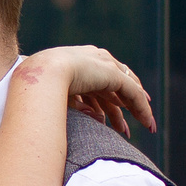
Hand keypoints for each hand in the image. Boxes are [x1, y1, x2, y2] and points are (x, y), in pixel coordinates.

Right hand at [32, 44, 153, 136]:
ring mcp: (104, 65)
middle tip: (129, 124)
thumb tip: (95, 118)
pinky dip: (141, 108)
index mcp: (77, 62)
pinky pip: (132, 93)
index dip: (108, 97)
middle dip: (125, 104)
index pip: (98, 79)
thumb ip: (76, 105)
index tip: (113, 113)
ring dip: (139, 108)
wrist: (41, 74)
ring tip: (147, 126)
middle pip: (116, 84)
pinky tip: (147, 121)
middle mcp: (93, 60)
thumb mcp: (58, 96)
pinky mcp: (113, 74)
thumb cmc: (37, 88)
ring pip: (128, 88)